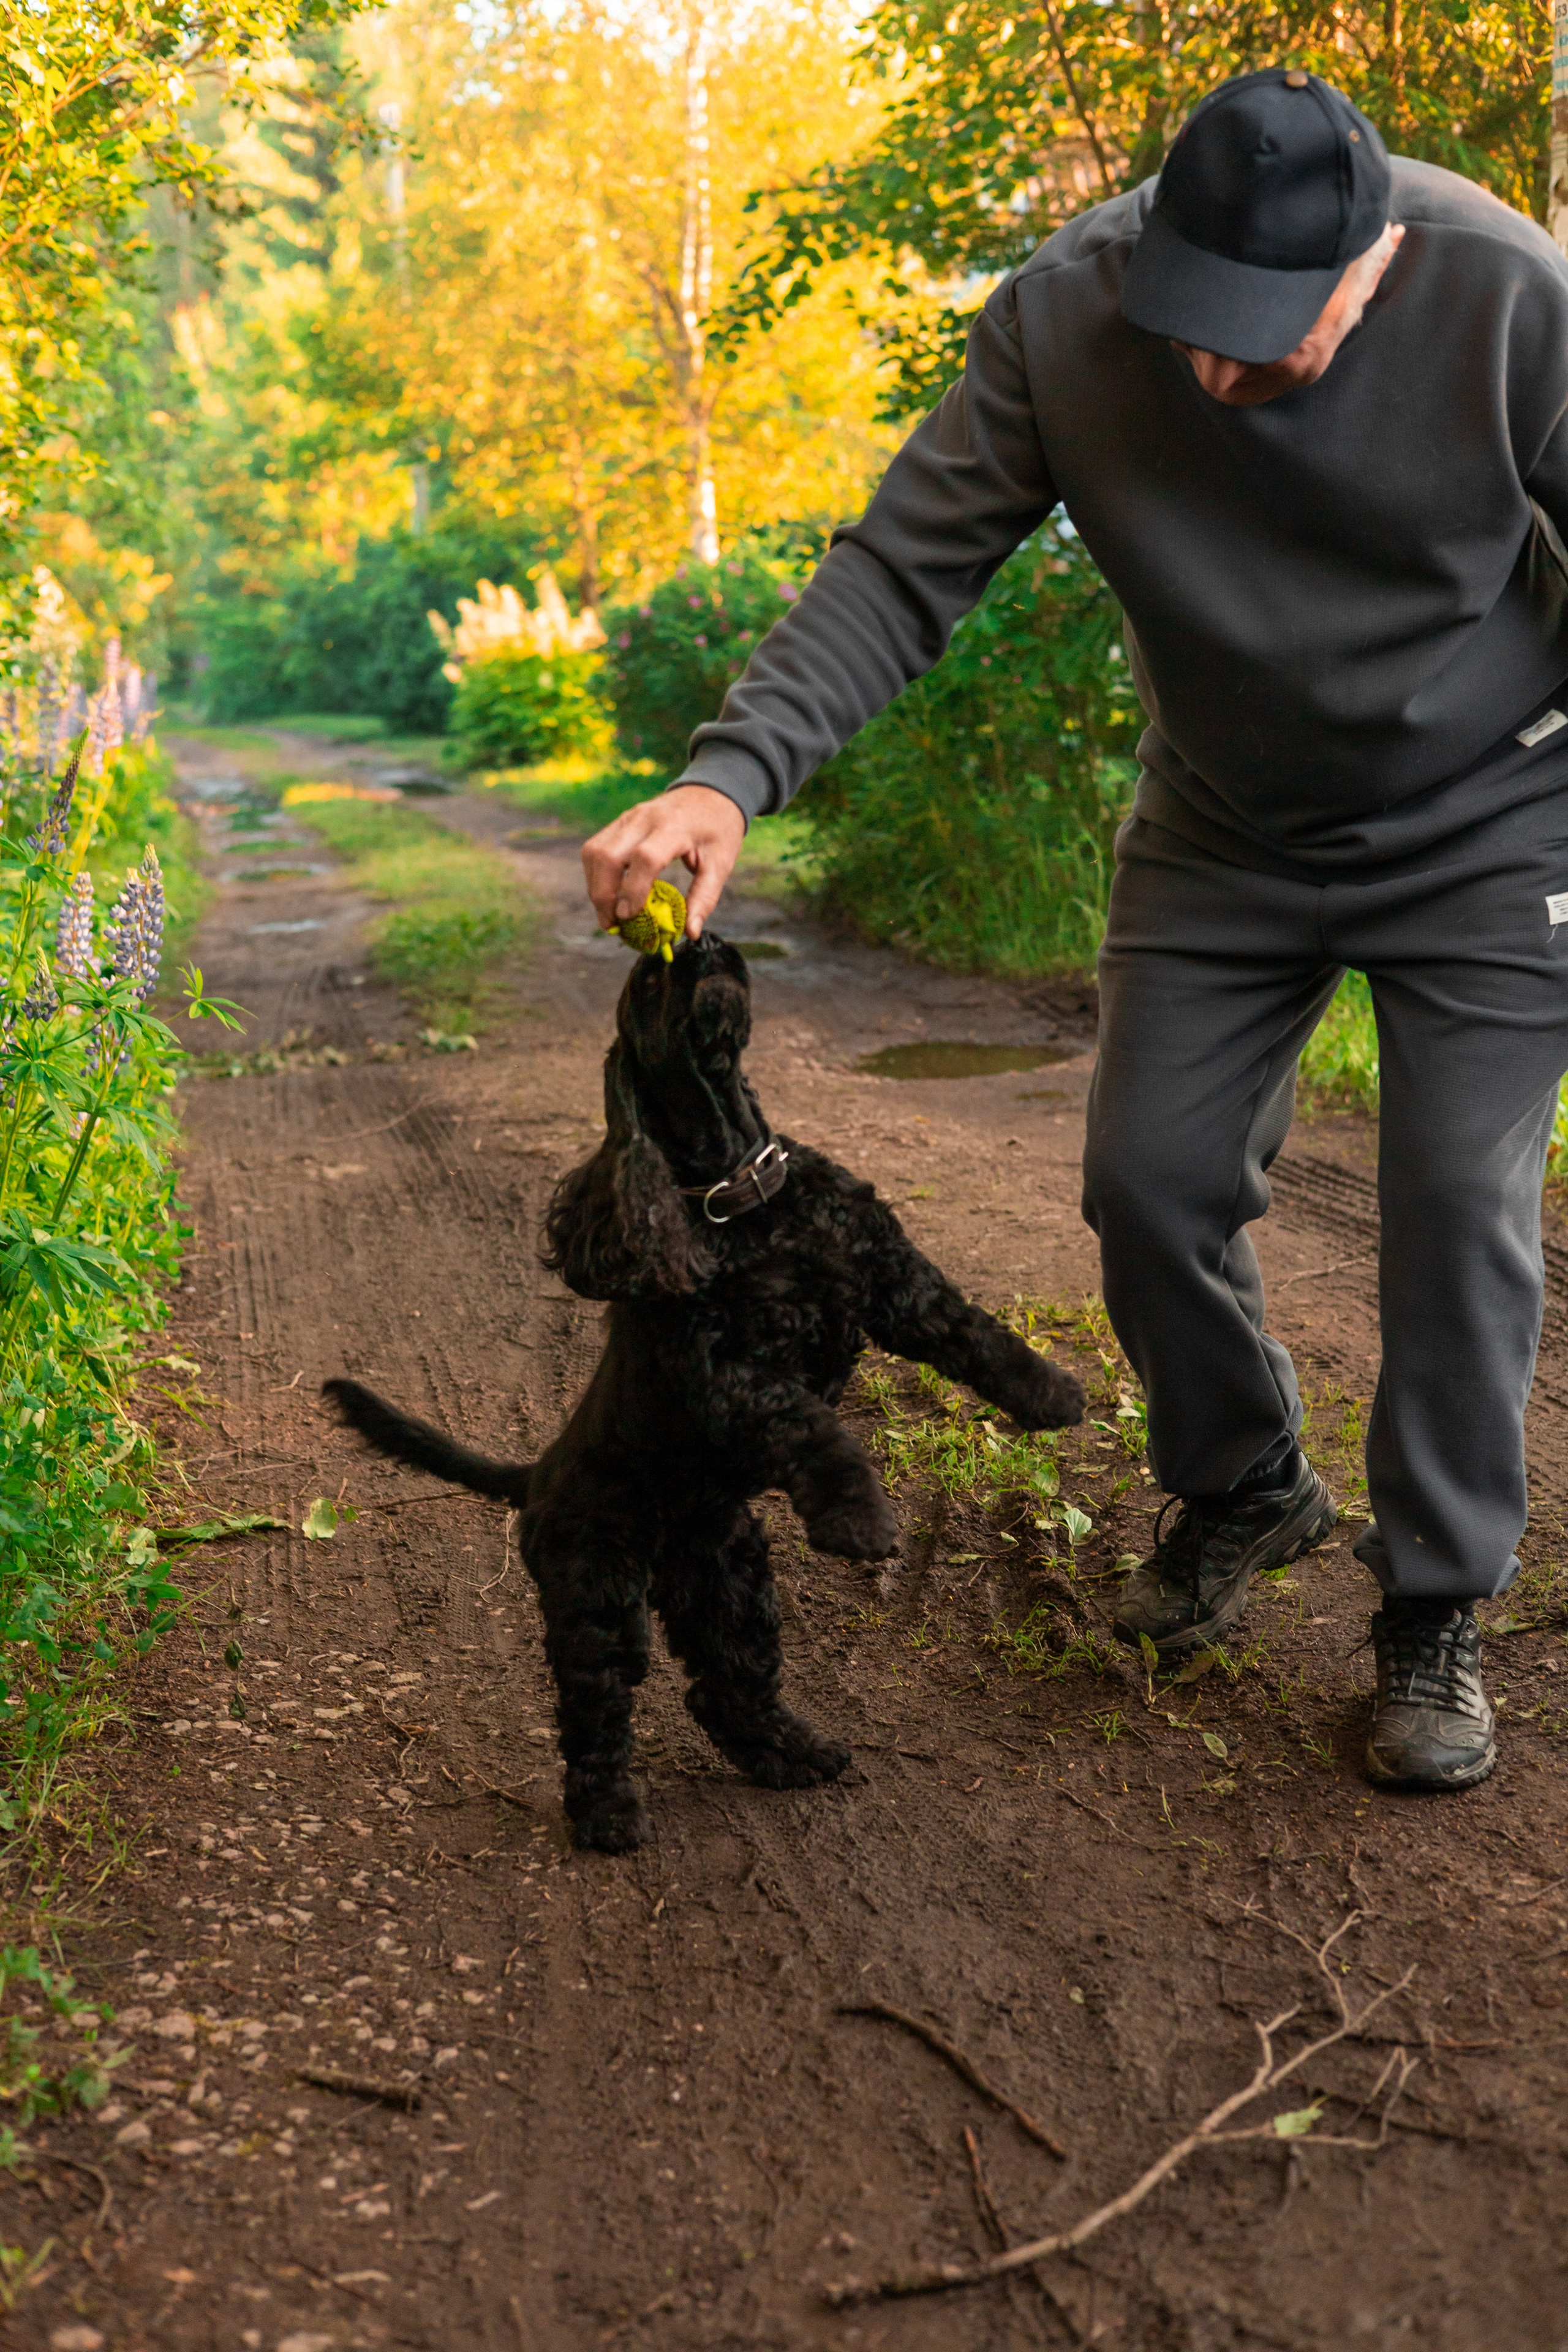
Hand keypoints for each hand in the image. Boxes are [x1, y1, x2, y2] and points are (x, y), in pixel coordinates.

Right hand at [581, 783, 746, 939]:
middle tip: (612, 924)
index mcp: (675, 827)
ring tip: (608, 913)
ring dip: (595, 886)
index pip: (645, 858)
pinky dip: (596, 875)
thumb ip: (704, 898)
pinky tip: (609, 893)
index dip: (633, 890)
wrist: (710, 793)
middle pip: (607, 855)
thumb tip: (690, 933)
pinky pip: (595, 848)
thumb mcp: (720, 865)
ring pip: (594, 852)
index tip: (629, 917)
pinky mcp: (619, 822)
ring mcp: (627, 818)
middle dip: (603, 895)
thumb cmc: (717, 831)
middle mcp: (644, 819)